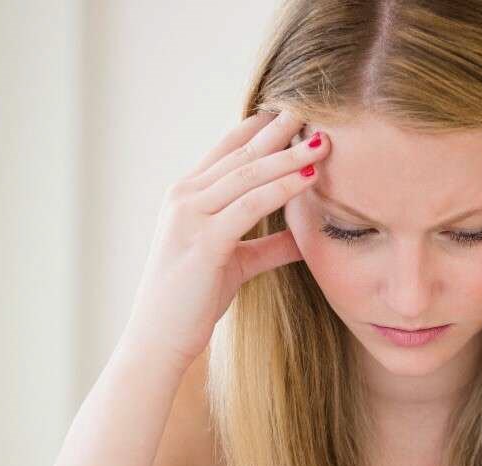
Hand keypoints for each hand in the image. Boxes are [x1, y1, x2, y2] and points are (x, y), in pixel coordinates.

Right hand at [122, 109, 329, 373]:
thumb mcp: (235, 265)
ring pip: (248, 174)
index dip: (260, 129)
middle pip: (240, 154)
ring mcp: (190, 217)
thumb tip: (303, 237)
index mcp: (187, 197)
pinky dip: (282, 188)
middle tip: (313, 110)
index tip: (294, 115)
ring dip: (288, 154)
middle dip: (279, 131)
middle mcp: (184, 198)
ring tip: (322, 139)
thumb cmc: (192, 302)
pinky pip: (249, 205)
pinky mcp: (203, 242)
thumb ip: (266, 246)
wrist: (159, 340)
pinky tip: (309, 176)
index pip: (227, 150)